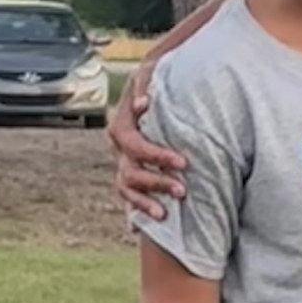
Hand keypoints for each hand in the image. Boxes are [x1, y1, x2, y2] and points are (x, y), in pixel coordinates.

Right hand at [107, 69, 186, 222]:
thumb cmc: (158, 78)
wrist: (155, 86)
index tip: (183, 162)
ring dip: (145, 203)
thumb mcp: (151, 74)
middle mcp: (118, 148)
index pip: (133, 145)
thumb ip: (147, 86)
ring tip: (165, 215)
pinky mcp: (132, 174)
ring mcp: (123, 163)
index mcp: (121, 126)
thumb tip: (145, 103)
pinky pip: (130, 197)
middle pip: (129, 171)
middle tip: (183, 190)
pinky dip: (137, 211)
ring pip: (126, 189)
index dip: (156, 156)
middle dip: (156, 183)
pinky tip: (143, 228)